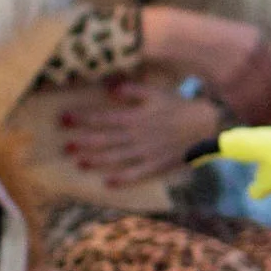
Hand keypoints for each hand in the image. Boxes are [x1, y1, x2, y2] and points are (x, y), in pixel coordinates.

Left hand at [58, 75, 230, 185]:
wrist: (206, 125)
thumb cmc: (179, 106)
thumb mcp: (155, 93)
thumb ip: (132, 90)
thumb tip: (109, 88)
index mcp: (134, 116)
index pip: (102, 118)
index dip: (81, 119)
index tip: (64, 119)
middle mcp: (136, 136)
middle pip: (104, 140)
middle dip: (83, 142)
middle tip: (65, 146)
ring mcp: (145, 152)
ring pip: (116, 157)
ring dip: (96, 160)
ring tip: (79, 162)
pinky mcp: (156, 165)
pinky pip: (136, 174)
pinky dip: (122, 179)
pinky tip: (108, 183)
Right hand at [137, 7, 270, 119]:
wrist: (173, 35)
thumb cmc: (194, 38)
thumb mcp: (227, 40)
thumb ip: (245, 58)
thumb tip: (256, 84)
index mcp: (257, 38)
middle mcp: (255, 49)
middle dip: (270, 106)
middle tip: (268, 121)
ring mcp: (243, 62)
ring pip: (258, 96)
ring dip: (256, 112)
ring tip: (251, 122)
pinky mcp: (229, 76)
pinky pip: (241, 100)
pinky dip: (241, 112)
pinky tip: (238, 118)